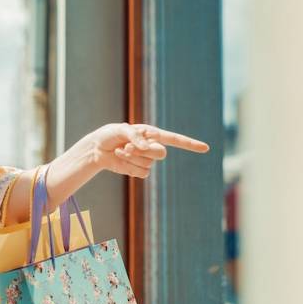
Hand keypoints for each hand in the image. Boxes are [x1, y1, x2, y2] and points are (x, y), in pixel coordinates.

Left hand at [88, 123, 208, 178]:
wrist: (97, 149)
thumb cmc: (109, 135)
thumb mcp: (120, 130)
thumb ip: (135, 136)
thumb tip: (148, 147)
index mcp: (152, 134)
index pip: (175, 139)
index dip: (190, 144)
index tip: (205, 148)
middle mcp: (151, 146)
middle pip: (161, 154)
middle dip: (144, 151)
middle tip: (127, 146)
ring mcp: (146, 160)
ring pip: (149, 164)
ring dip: (132, 158)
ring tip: (121, 150)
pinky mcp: (138, 170)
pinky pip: (141, 173)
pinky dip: (129, 166)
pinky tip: (120, 158)